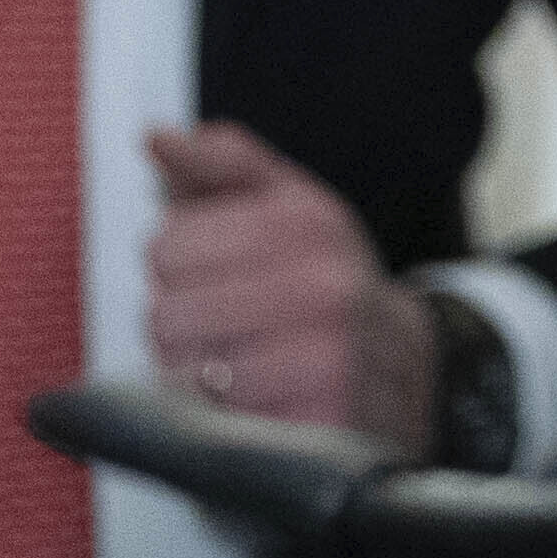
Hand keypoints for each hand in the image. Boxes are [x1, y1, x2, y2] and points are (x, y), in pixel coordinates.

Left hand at [140, 125, 429, 454]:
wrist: (399, 362)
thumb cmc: (324, 279)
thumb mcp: (287, 205)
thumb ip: (220, 166)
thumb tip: (157, 137)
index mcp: (303, 223)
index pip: (166, 245)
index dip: (175, 265)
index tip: (211, 272)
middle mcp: (320, 284)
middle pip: (166, 313)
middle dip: (183, 326)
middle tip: (223, 324)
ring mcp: (324, 354)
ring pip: (185, 370)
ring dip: (198, 374)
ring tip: (238, 359)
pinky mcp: (319, 417)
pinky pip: (219, 420)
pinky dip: (222, 416)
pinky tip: (254, 396)